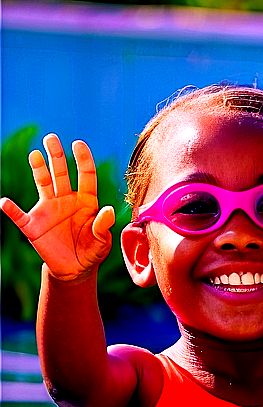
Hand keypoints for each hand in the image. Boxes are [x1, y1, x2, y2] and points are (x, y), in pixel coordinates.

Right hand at [0, 134, 114, 281]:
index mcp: (86, 202)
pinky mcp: (33, 225)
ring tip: (35, 154)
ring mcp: (48, 210)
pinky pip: (19, 215)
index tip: (78, 144)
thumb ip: (103, 226)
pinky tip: (4, 203)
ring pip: (42, 184)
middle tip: (51, 138)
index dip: (82, 160)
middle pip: (61, 173)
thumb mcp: (102, 242)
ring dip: (38, 169)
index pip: (86, 177)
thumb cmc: (92, 252)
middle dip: (56, 156)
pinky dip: (11, 209)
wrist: (75, 269)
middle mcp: (66, 200)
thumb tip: (108, 210)